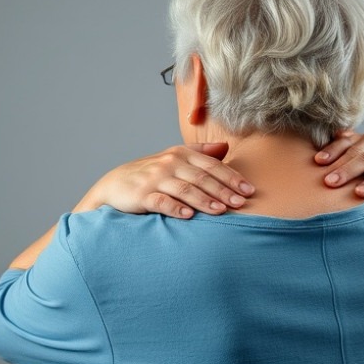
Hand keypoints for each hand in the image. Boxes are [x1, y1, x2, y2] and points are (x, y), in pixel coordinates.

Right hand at [81, 143, 254, 218]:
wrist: (114, 184)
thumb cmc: (150, 173)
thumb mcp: (173, 158)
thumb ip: (200, 152)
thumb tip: (225, 148)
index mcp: (180, 154)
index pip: (211, 165)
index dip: (231, 177)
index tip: (249, 190)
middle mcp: (169, 164)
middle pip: (202, 177)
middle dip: (223, 190)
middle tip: (241, 203)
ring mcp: (155, 179)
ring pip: (185, 189)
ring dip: (204, 200)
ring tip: (221, 211)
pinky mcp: (142, 195)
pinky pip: (161, 202)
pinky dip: (175, 208)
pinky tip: (189, 216)